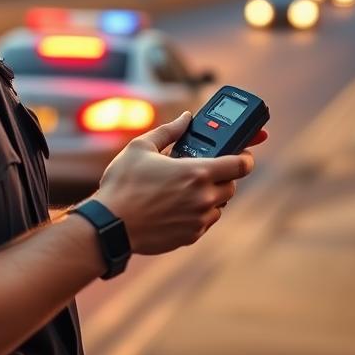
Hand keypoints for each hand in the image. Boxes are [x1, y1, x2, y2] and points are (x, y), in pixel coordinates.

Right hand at [94, 112, 256, 254]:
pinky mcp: (191, 236)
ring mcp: (199, 220)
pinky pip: (205, 222)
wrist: (109, 226)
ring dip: (210, 196)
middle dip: (223, 177)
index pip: (241, 165)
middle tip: (204, 171)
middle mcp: (203, 198)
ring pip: (219, 205)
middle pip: (232, 186)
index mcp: (196, 172)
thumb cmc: (122, 185)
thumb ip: (169, 130)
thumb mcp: (141, 147)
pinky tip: (177, 206)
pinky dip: (198, 213)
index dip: (245, 157)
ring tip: (186, 189)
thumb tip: (186, 118)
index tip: (242, 154)